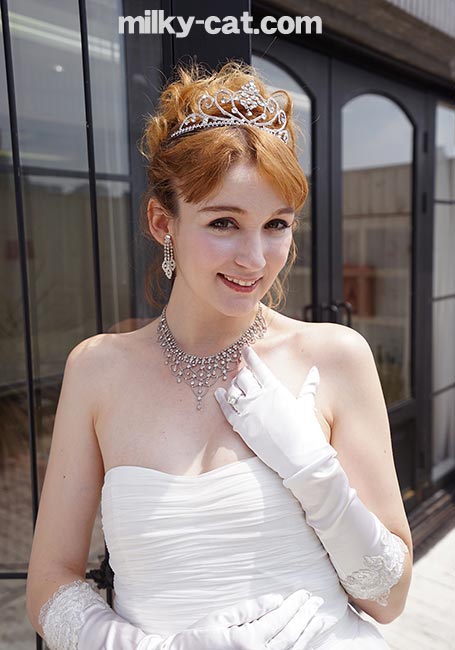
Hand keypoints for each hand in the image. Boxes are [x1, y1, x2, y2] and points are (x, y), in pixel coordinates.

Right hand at [149, 589, 325, 649]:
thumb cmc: (198, 638)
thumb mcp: (221, 617)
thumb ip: (250, 609)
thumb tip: (276, 600)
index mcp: (249, 641)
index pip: (280, 619)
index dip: (295, 605)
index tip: (305, 593)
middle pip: (291, 635)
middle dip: (306, 617)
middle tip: (317, 602)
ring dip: (308, 633)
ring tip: (319, 619)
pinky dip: (299, 647)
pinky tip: (305, 639)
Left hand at [214, 345, 335, 479]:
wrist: (300, 458)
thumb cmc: (307, 432)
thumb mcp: (307, 405)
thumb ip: (310, 386)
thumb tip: (315, 370)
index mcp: (276, 389)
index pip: (259, 367)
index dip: (250, 356)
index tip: (244, 348)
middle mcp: (260, 397)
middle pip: (243, 377)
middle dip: (242, 374)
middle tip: (243, 374)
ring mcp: (249, 411)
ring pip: (233, 391)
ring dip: (233, 386)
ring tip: (234, 385)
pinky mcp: (242, 427)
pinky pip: (227, 410)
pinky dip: (221, 400)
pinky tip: (218, 394)